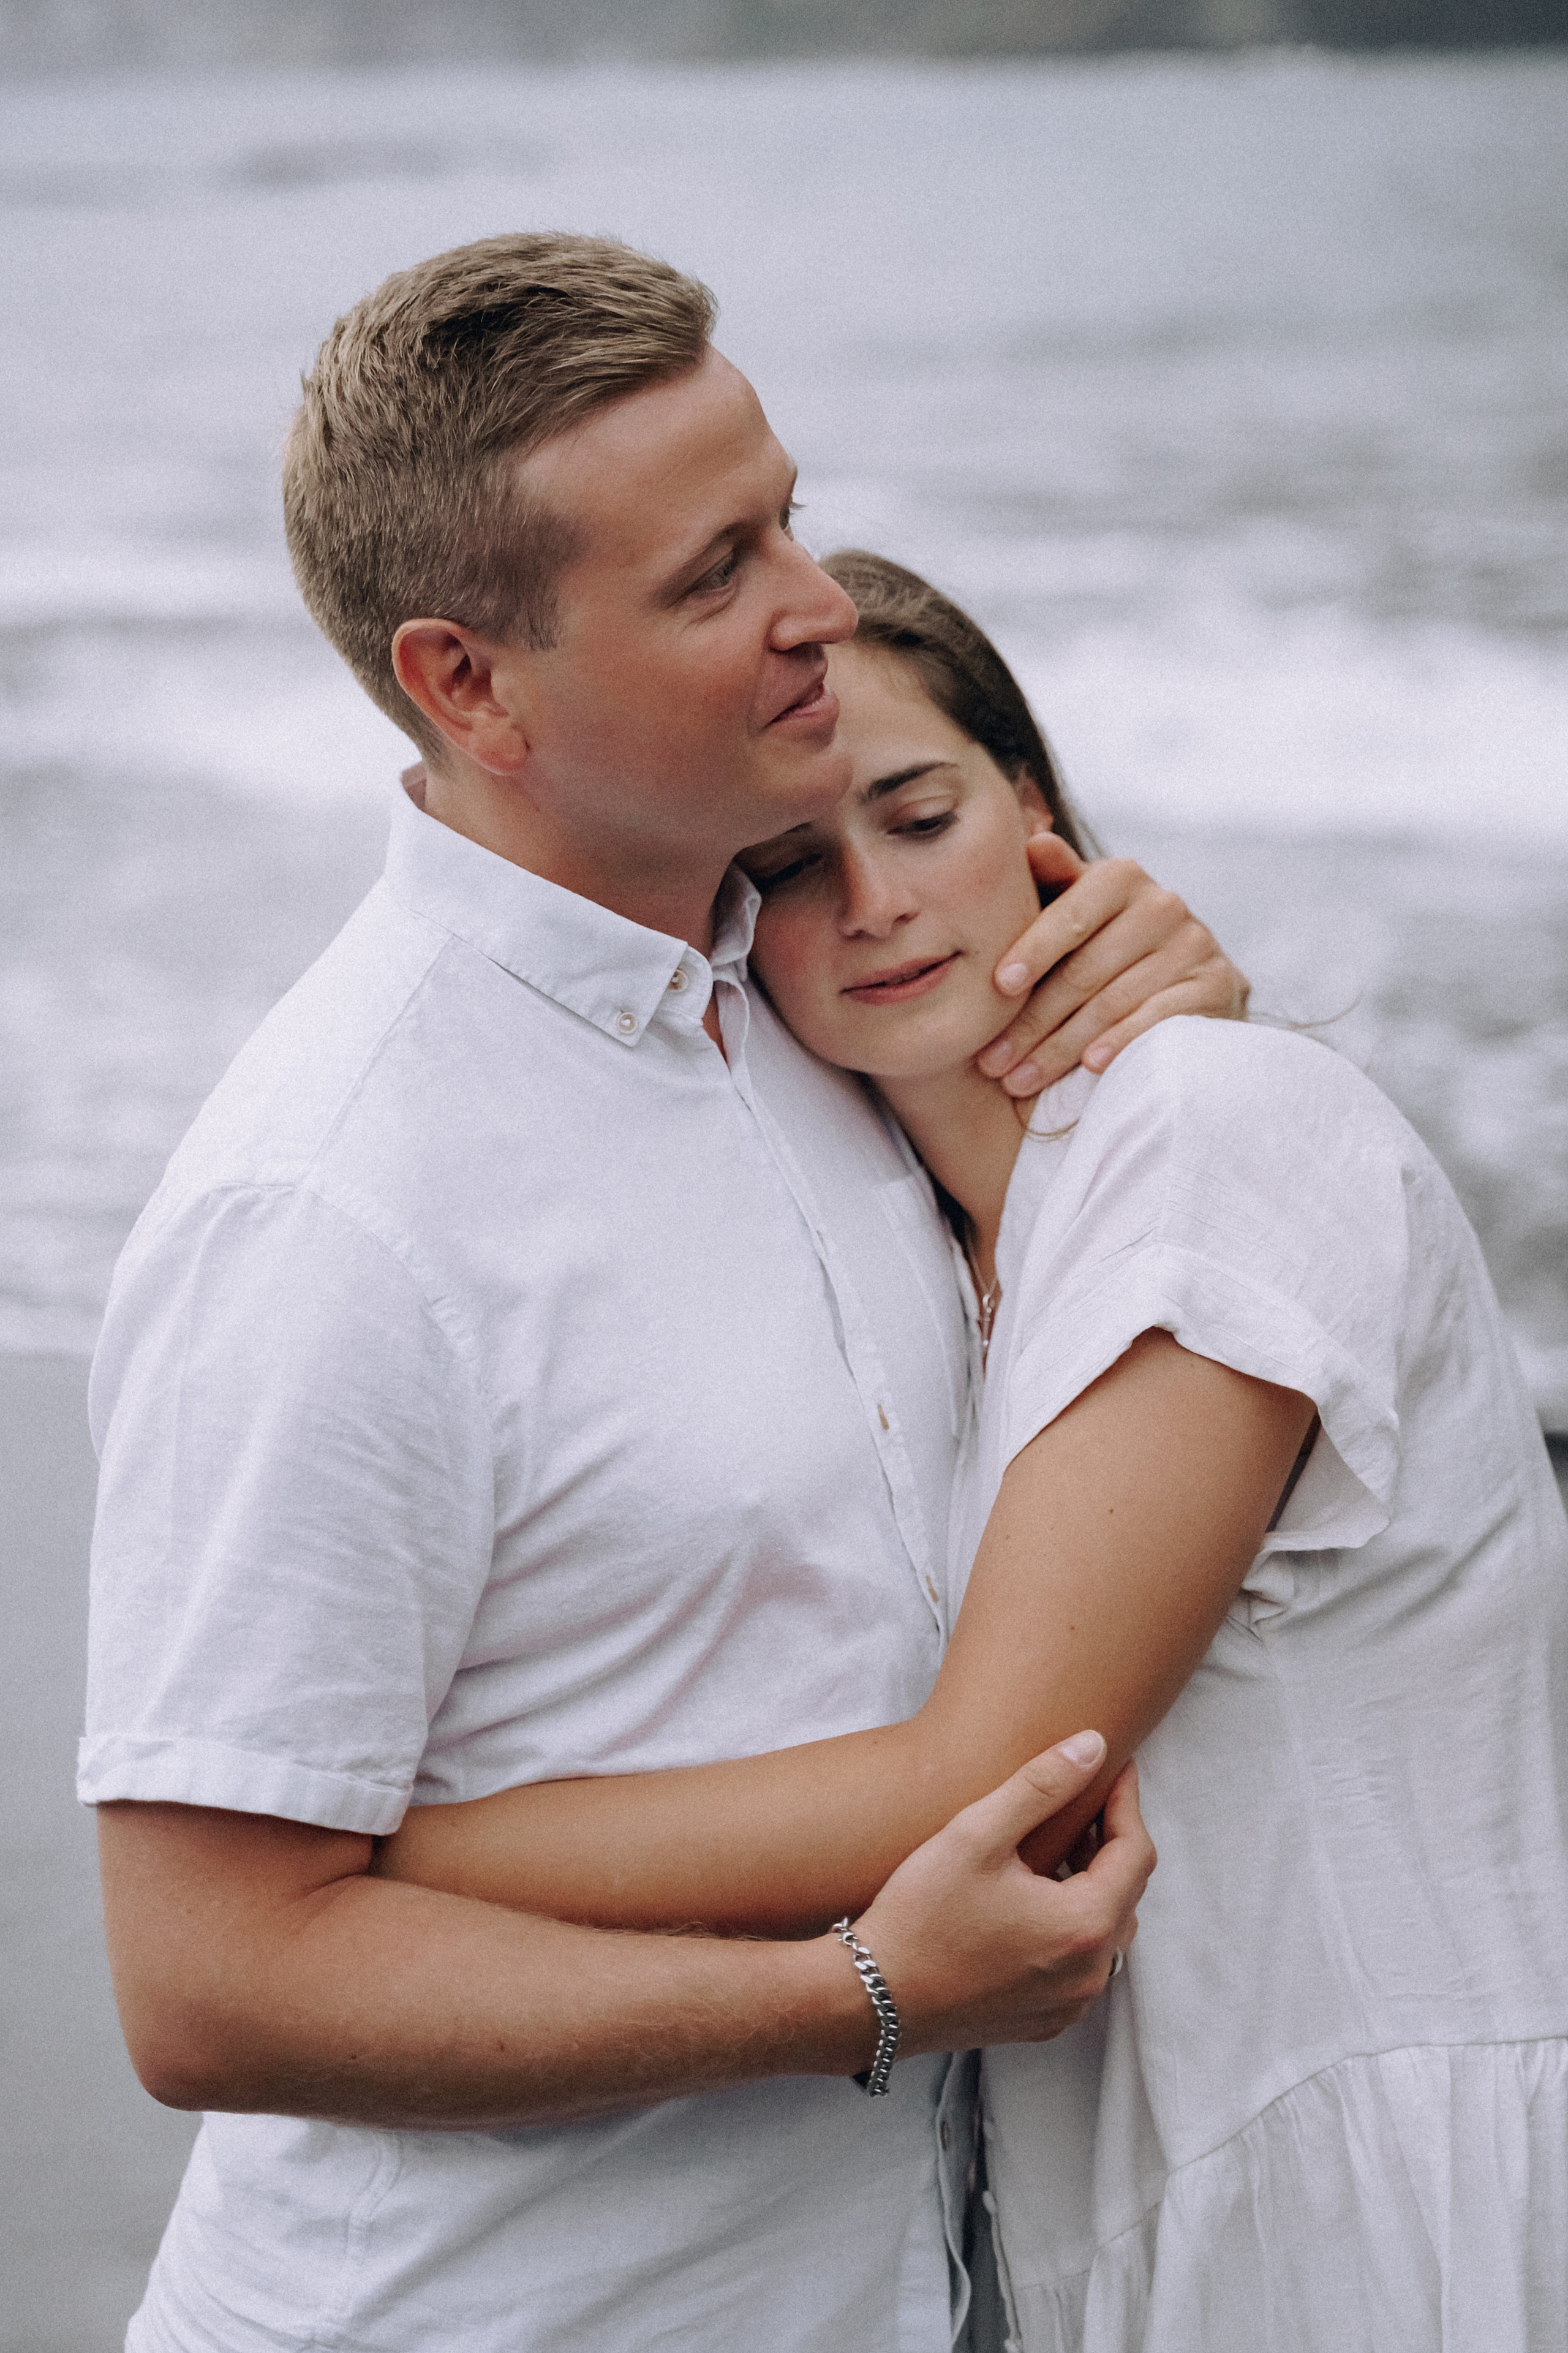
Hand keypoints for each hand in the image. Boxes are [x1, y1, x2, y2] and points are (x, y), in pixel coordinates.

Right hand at [842, 1735, 1151, 2057]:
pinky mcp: (1044, 2020)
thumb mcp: (977, 1834)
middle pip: (1128, 1892)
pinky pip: (1082, 1965)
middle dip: (1112, 1841)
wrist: (873, 2000)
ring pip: (1107, 1931)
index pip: (1136, 1853)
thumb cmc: (920, 1916)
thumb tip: (1094, 1746)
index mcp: (1083, 1926)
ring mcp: (1068, 2004)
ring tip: (1059, 1844)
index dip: (1127, 1802)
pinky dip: (1074, 1925)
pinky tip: (1036, 1898)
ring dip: (1094, 1884)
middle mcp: (1089, 1975)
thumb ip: (1042, 1785)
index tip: (1115, 1766)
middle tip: (1083, 1799)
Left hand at [977, 836, 1248, 1098]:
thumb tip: (1031, 840)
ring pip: (1113, 1002)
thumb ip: (1053, 880)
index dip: (1033, 950)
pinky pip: (1159, 1018)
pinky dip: (1122, 1043)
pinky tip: (1089, 1068)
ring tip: (1019, 1081)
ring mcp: (1195, 945)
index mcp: (1121, 876)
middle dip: (1031, 1021)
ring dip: (1060, 1048)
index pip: (1070, 915)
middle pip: (1085, 970)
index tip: (998, 987)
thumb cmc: (1105, 942)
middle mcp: (1163, 904)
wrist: (1184, 979)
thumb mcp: (1076, 909)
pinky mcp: (1217, 985)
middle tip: (991, 1061)